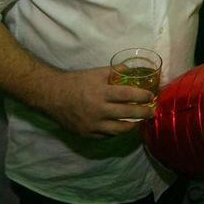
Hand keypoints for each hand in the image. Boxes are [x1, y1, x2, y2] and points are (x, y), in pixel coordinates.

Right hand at [40, 66, 155, 137]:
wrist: (52, 96)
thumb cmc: (75, 82)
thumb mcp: (95, 73)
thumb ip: (114, 71)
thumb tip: (131, 68)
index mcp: (101, 92)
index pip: (128, 95)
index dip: (142, 96)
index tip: (151, 96)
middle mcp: (98, 110)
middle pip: (127, 114)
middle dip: (143, 113)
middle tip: (151, 112)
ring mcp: (92, 124)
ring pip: (119, 129)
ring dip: (132, 126)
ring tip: (138, 122)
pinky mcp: (87, 133)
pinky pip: (106, 135)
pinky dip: (115, 131)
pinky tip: (121, 126)